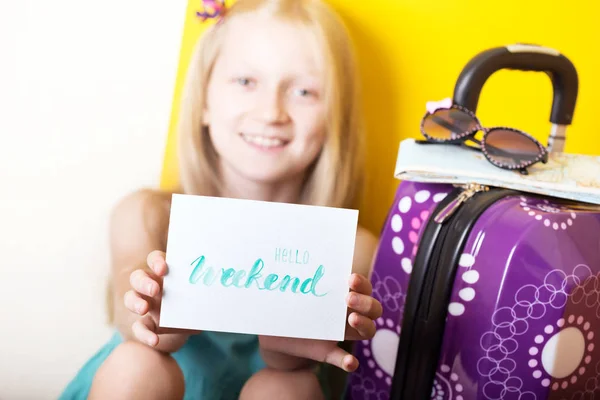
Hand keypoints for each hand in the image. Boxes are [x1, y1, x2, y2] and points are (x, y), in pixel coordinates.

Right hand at [123, 250, 197, 350]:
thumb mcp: (200, 296)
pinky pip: (138, 327)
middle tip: (155, 289)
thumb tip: (217, 296)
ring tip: (144, 308)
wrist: (187, 325)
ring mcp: (145, 304)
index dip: (156, 262)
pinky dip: (144, 334)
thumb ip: (203, 294)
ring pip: (130, 298)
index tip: (163, 269)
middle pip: (138, 277)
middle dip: (144, 282)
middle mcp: (151, 285)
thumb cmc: (195, 302)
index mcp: (165, 273)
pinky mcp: (145, 323)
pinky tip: (154, 340)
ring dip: (135, 302)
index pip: (154, 259)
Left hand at [258, 273, 382, 371]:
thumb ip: (296, 276)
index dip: (362, 283)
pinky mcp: (327, 352)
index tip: (350, 278)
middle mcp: (346, 313)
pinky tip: (350, 362)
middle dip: (365, 302)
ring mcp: (340, 334)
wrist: (274, 331)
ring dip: (365, 324)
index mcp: (341, 294)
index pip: (364, 287)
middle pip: (373, 308)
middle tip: (347, 299)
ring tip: (352, 320)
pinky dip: (349, 362)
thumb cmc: (287, 302)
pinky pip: (344, 360)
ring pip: (368, 331)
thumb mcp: (292, 288)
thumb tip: (289, 250)